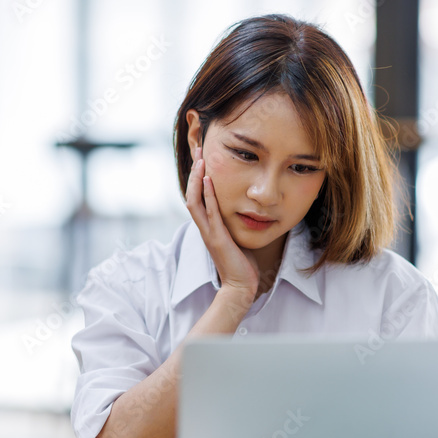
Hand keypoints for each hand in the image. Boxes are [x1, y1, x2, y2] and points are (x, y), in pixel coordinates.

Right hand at [184, 146, 259, 305]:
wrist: (241, 287)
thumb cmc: (242, 265)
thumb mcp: (238, 237)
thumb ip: (235, 223)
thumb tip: (245, 209)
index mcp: (209, 226)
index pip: (198, 196)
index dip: (199, 177)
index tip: (204, 158)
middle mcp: (205, 227)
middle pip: (192, 193)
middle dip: (195, 172)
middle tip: (199, 151)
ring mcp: (208, 232)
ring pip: (195, 200)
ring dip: (198, 178)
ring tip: (201, 159)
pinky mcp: (216, 238)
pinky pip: (209, 212)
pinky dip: (208, 194)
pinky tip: (210, 179)